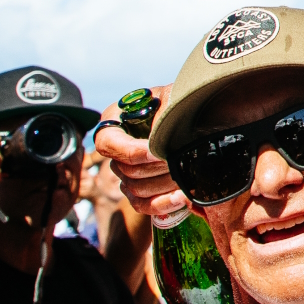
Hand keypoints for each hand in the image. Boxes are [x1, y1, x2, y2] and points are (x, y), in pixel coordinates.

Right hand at [94, 84, 188, 219]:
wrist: (195, 116)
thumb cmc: (180, 102)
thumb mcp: (171, 99)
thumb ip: (162, 115)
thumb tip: (161, 141)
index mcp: (115, 121)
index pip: (108, 144)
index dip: (133, 152)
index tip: (160, 152)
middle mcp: (116, 149)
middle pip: (127, 169)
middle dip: (158, 168)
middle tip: (184, 162)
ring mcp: (125, 171)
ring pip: (135, 188)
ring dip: (164, 185)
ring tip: (188, 177)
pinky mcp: (138, 189)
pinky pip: (141, 204)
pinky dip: (161, 204)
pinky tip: (181, 197)